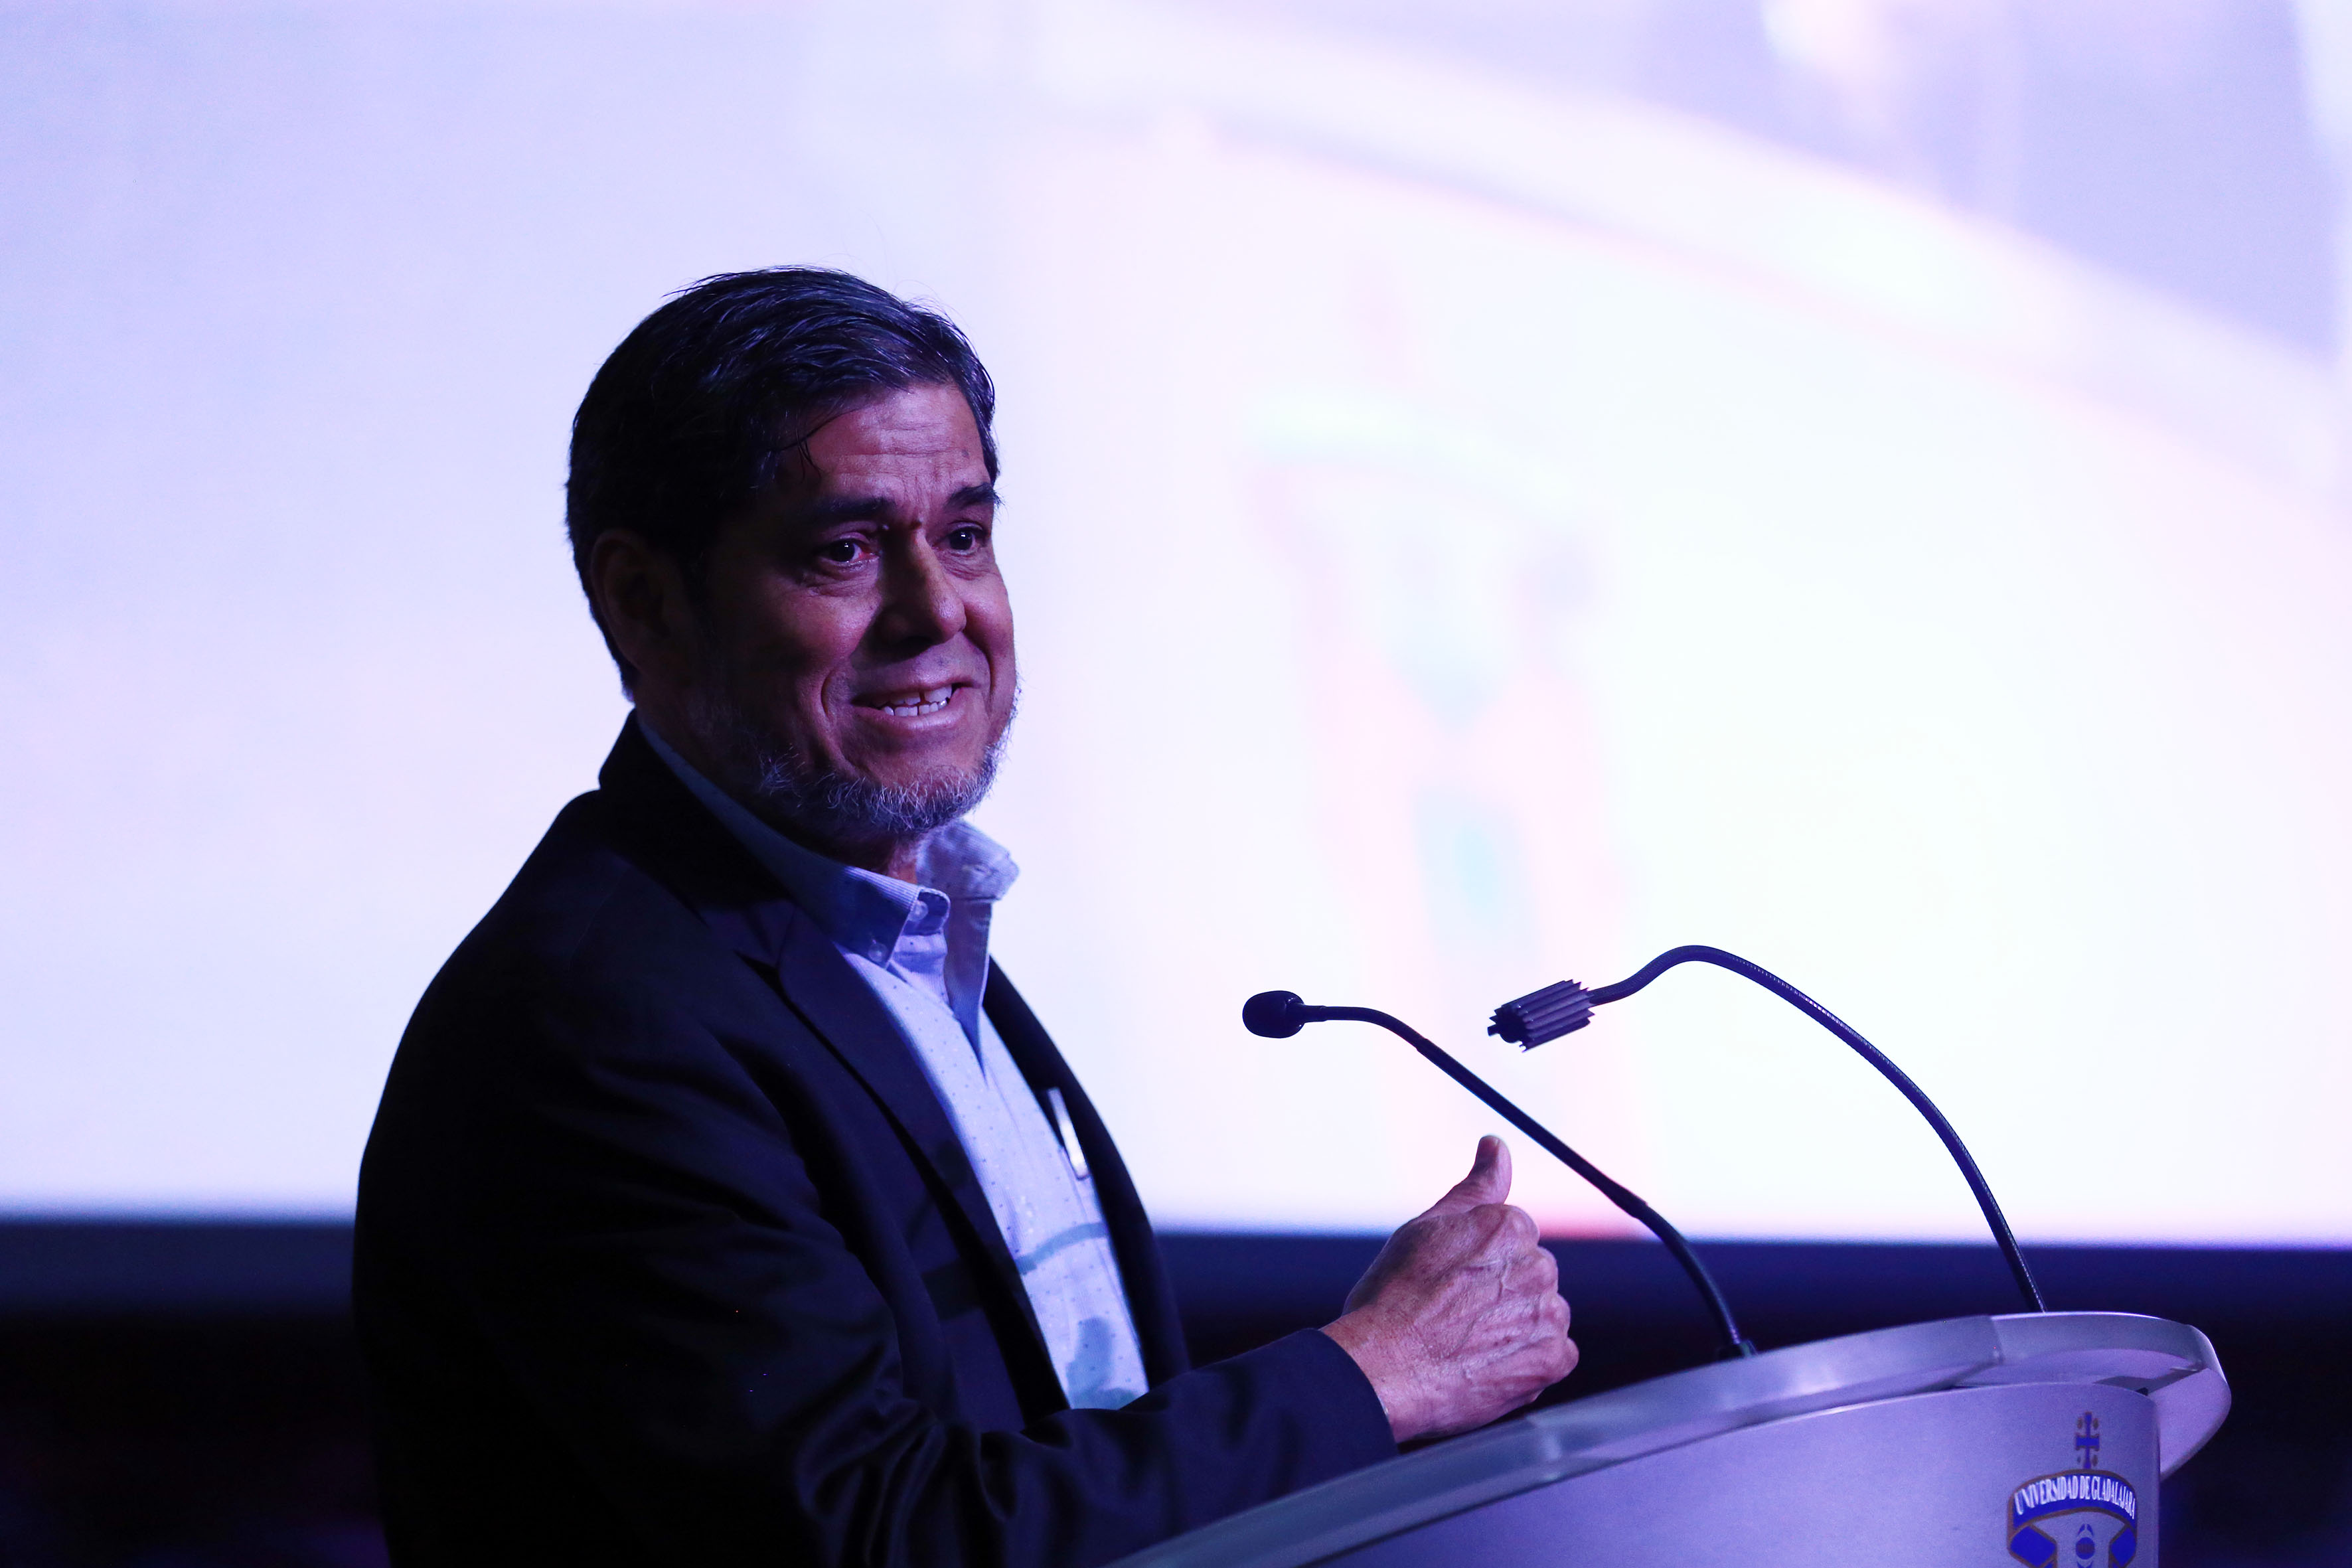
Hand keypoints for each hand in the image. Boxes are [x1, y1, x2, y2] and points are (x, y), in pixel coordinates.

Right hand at [1320, 1137, 1577, 1442]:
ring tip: (1468, 1342)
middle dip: (1501, 1289)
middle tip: (1454, 1313)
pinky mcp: (1553, 1360)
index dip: (1477, 1261)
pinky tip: (1490, 1362)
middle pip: (1531, 1272)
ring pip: (1543, 1312)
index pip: (1513, 1235)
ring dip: (1517, 1324)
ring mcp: (1548, 1315)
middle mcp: (1538, 1265)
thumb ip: (1476, 1185)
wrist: (1383, 1368)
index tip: (1450, 1281)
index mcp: (1510, 1226)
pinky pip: (1556, 1353)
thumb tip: (1496, 1145)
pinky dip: (1529, 1358)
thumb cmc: (1393, 1298)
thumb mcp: (1427, 1227)